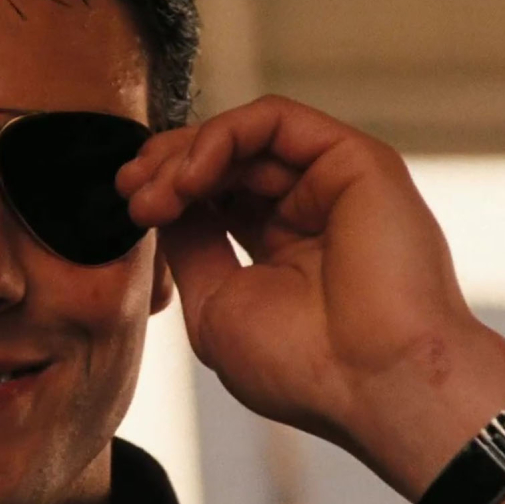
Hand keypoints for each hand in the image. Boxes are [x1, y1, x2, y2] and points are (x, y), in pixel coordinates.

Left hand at [118, 95, 504, 498]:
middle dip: (165, 167)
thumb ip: (191, 249)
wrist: (377, 383)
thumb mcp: (217, 307)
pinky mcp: (355, 159)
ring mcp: (333, 183)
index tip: (127, 207)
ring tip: (154, 192)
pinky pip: (274, 120)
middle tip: (128, 190)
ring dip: (185, 155)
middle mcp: (311, 211)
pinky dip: (222, 136)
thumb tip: (160, 204)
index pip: (215, 198)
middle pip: (224, 160)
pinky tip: (192, 176)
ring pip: (243, 136)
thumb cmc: (303, 367)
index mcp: (283, 251)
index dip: (166, 192)